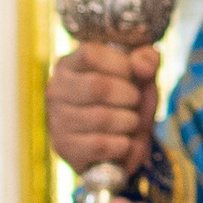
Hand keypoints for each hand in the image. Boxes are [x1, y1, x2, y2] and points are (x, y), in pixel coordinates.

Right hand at [48, 37, 158, 181]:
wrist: (116, 148)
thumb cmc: (125, 103)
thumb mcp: (139, 77)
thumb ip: (146, 60)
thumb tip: (144, 66)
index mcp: (69, 65)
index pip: (90, 54)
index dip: (120, 64)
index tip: (134, 75)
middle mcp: (56, 90)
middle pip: (98, 86)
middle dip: (130, 95)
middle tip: (135, 102)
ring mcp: (57, 120)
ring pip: (102, 118)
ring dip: (129, 121)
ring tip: (131, 122)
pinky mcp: (65, 148)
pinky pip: (101, 145)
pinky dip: (122, 144)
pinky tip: (123, 142)